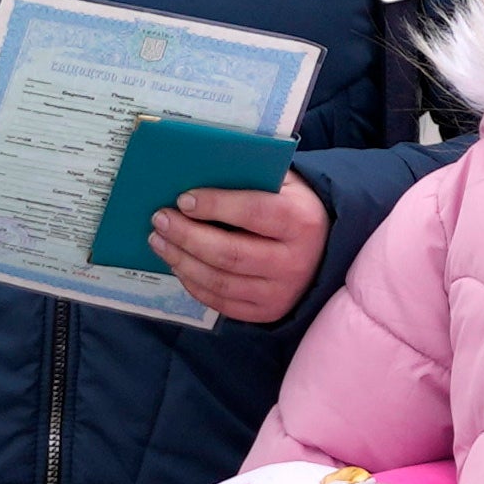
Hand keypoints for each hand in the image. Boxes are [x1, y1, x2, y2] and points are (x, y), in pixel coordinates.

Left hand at [150, 175, 331, 327]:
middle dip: (187, 236)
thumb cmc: (292, 208)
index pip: (254, 212)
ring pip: (220, 281)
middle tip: (160, 220)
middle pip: (230, 253)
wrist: (324, 251)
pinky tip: (178, 265)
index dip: (215, 205)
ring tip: (159, 241)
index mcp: (302, 221)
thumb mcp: (284, 184)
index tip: (183, 199)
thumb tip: (199, 171)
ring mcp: (281, 292)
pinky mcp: (268, 312)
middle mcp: (295, 261)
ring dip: (181, 261)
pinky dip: (193, 284)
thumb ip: (251, 175)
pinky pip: (221, 303)